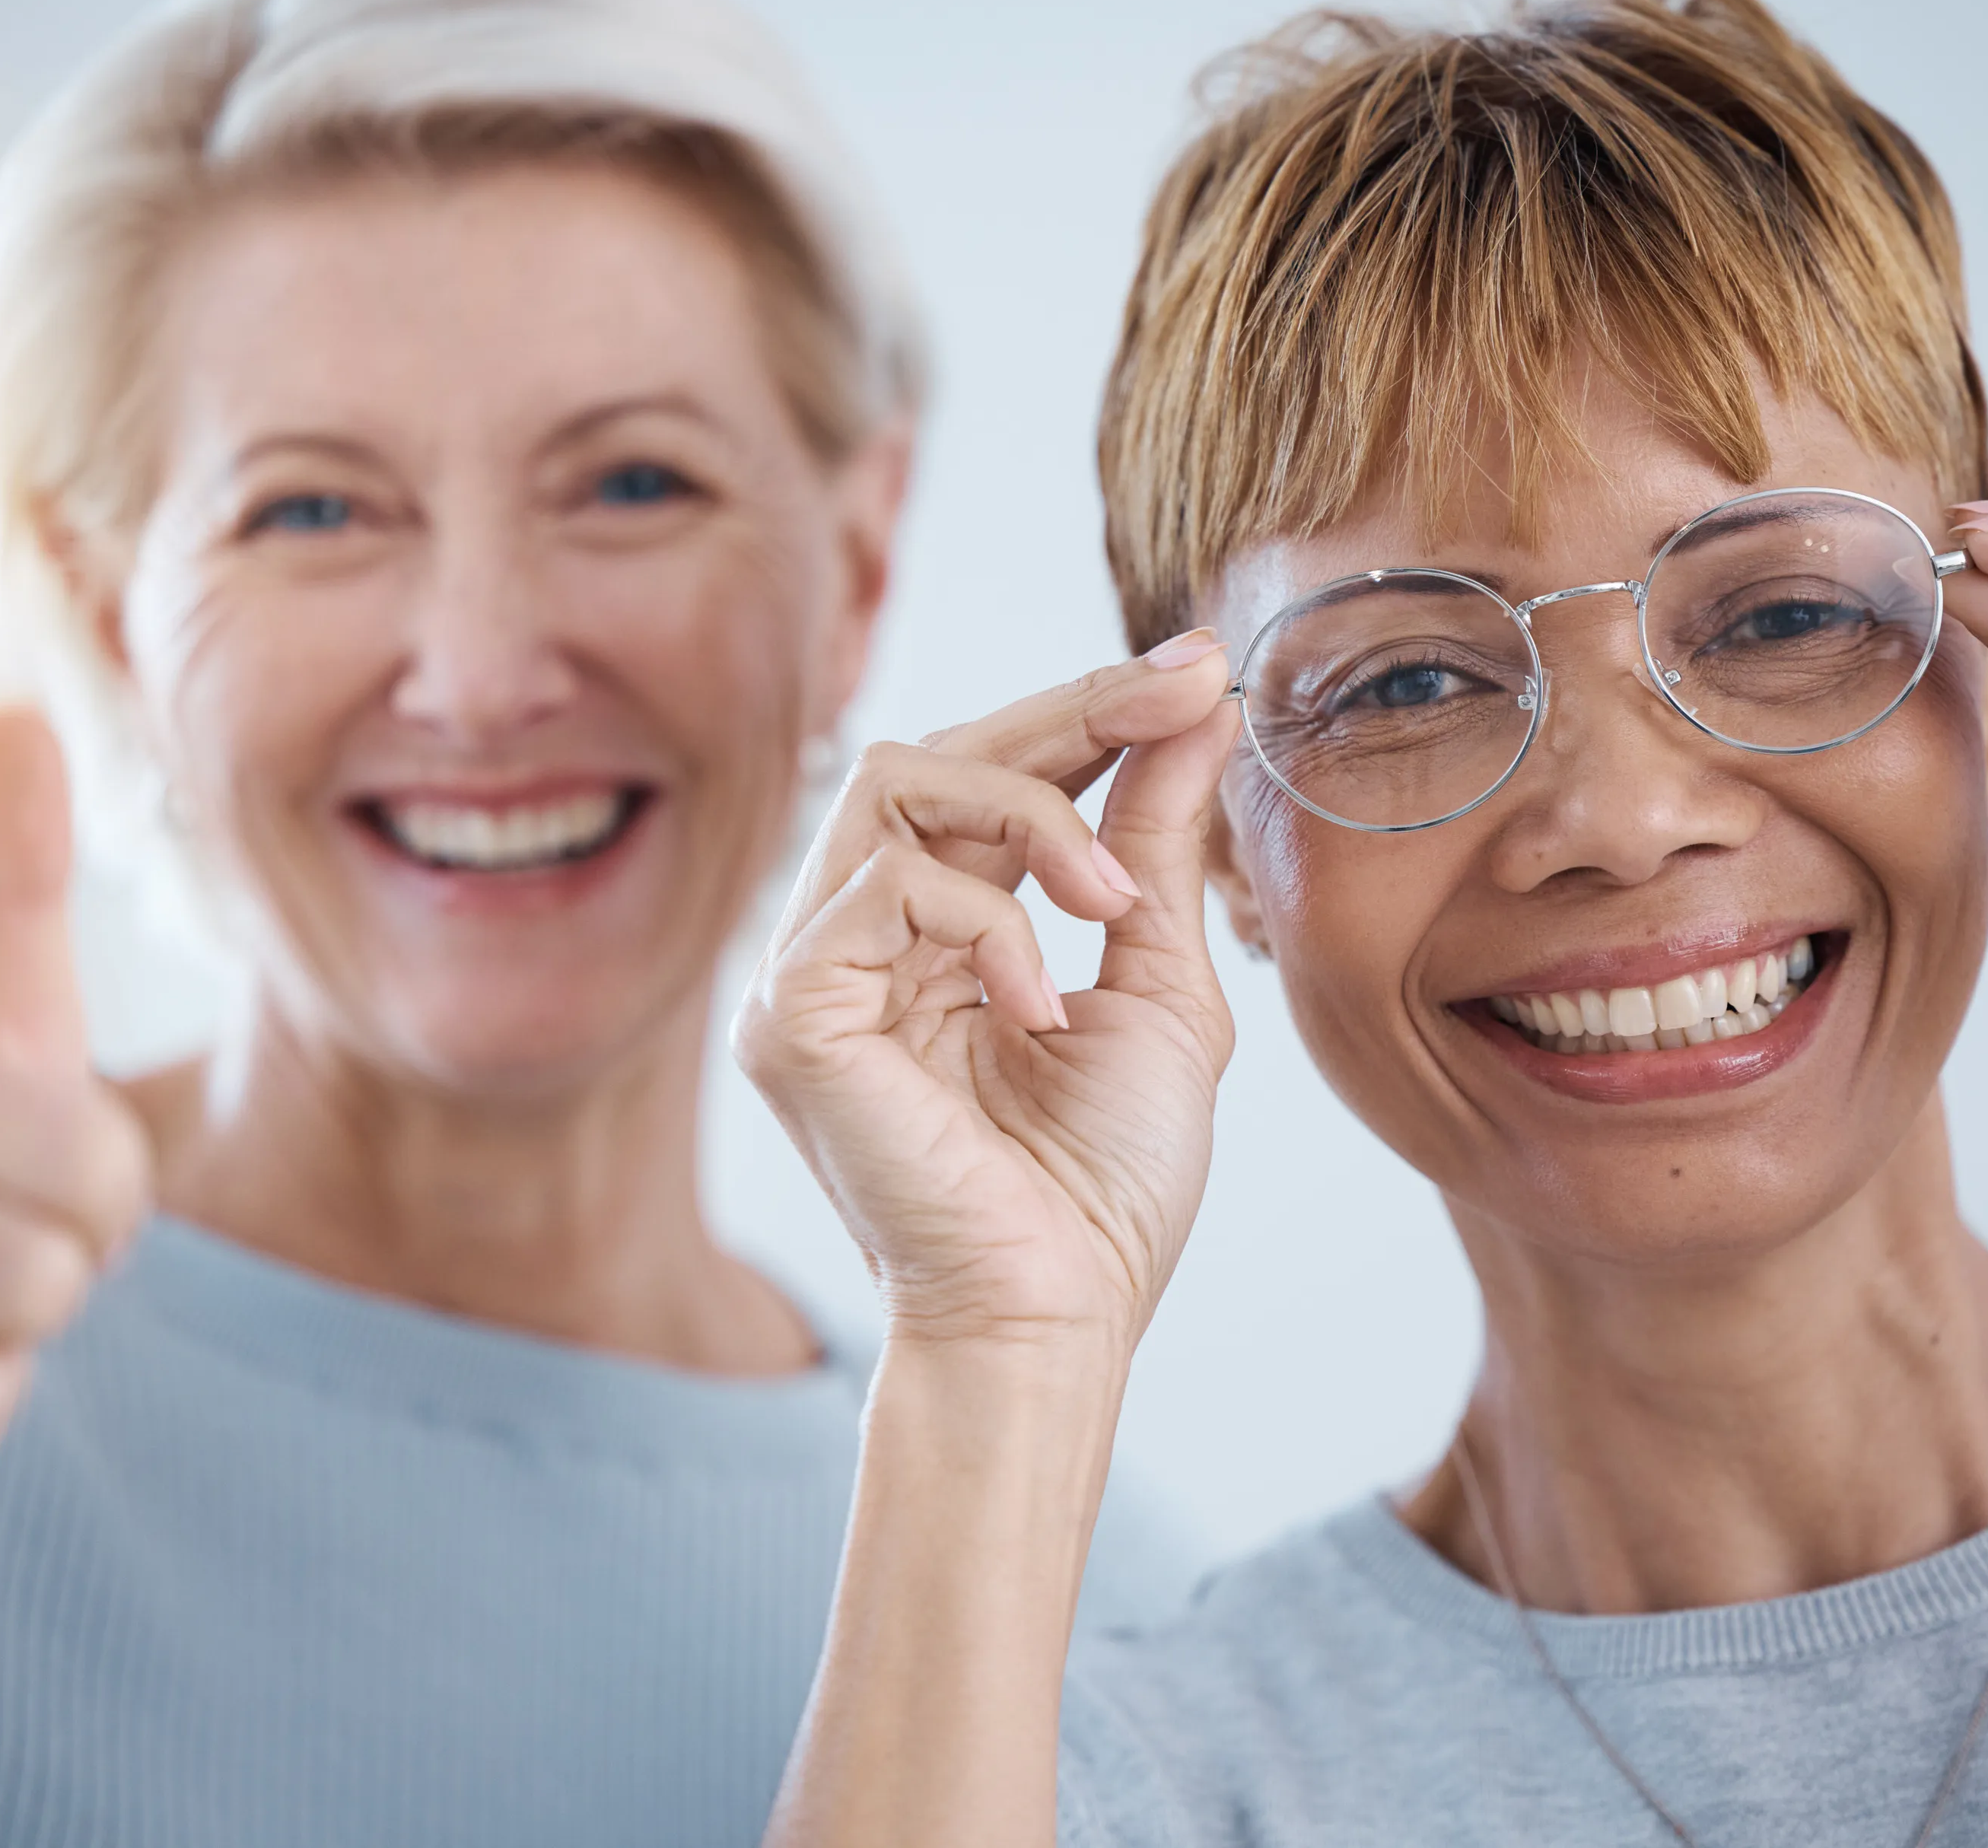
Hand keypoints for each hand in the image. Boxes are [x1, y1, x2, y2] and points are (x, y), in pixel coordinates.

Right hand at [737, 636, 1240, 1359]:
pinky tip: (1040, 1003)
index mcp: (932, 937)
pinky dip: (986, 922)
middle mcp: (855, 939)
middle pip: (934, 751)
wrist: (1058, 1317)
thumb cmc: (1101, 1191)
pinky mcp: (791, 1014)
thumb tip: (1195, 706)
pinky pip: (880, 885)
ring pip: (893, 784)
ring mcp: (810, 972)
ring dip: (1030, 815)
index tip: (1197, 669)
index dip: (1089, 708)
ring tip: (1110, 907)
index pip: (991, 778)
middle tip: (1180, 691)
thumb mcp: (1155, 984)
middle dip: (1070, 710)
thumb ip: (1152, 847)